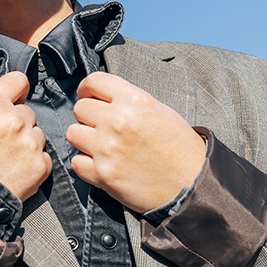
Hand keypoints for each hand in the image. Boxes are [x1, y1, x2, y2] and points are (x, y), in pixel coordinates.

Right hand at [0, 71, 52, 200]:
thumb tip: (6, 103)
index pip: (18, 80)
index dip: (17, 90)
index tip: (17, 97)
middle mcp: (15, 120)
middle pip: (27, 112)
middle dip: (18, 123)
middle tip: (2, 141)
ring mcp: (29, 144)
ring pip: (37, 135)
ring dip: (28, 143)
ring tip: (7, 159)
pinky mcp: (40, 166)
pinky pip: (44, 157)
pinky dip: (34, 164)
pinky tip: (16, 171)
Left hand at [66, 72, 205, 213]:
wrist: (193, 185)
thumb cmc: (180, 148)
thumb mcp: (159, 110)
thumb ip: (127, 101)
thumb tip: (101, 97)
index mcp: (134, 100)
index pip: (93, 81)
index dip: (87, 88)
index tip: (88, 95)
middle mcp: (117, 121)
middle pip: (80, 108)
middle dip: (88, 116)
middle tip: (101, 125)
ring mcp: (107, 148)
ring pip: (73, 133)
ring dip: (84, 139)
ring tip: (101, 145)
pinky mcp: (102, 174)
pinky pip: (76, 162)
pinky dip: (85, 163)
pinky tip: (101, 163)